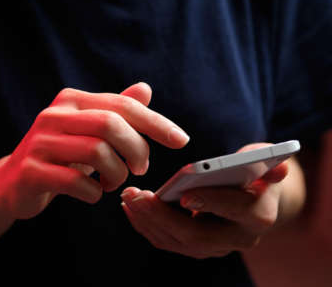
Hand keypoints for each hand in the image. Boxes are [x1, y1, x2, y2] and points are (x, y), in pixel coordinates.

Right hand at [0, 82, 189, 218]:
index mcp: (72, 100)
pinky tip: (93, 193)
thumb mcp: (89, 131)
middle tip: (141, 168)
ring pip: (97, 152)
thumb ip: (116, 110)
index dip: (156, 122)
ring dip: (117, 174)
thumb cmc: (62, 155)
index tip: (181, 140)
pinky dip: (94, 193)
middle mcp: (54, 115)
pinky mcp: (32, 171)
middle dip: (136, 150)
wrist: (14, 182)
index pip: (123, 105)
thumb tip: (145, 89)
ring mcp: (40, 142)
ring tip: (114, 182)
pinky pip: (77, 182)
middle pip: (111, 124)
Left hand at [121, 143, 289, 258]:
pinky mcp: (197, 247)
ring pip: (177, 242)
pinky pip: (169, 242)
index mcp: (258, 215)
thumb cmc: (255, 174)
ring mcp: (216, 247)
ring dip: (148, 221)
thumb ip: (266, 161)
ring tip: (128, 198)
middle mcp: (238, 238)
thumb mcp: (264, 162)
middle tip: (136, 196)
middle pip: (197, 235)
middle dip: (162, 216)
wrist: (254, 201)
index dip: (211, 202)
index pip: (235, 211)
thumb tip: (279, 167)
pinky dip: (147, 227)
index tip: (184, 195)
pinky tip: (132, 209)